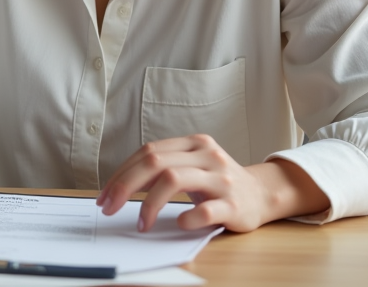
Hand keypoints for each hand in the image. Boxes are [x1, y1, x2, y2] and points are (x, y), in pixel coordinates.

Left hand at [96, 134, 329, 232]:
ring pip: (174, 180)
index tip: (105, 195)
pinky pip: (204, 209)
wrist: (263, 195)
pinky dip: (186, 217)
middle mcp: (207, 155)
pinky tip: (178, 223)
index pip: (148, 152)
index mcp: (193, 143)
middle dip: (125, 186)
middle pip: (155, 163)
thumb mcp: (192, 166)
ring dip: (149, 204)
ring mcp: (221, 179)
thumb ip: (164, 168)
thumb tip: (118, 186)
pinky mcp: (234, 204)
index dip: (121, 173)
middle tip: (109, 208)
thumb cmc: (218, 183)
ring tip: (141, 224)